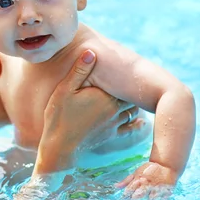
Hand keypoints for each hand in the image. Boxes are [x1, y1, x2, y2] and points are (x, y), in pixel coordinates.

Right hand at [34, 49, 136, 173]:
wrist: (59, 147)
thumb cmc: (59, 116)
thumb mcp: (65, 90)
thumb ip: (79, 70)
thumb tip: (91, 51)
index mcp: (105, 96)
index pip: (125, 82)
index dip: (128, 74)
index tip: (129, 66)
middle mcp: (114, 110)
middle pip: (132, 95)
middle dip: (133, 88)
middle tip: (134, 79)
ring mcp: (114, 124)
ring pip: (133, 111)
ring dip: (134, 103)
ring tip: (135, 95)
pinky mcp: (111, 136)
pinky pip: (130, 129)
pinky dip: (137, 123)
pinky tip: (141, 122)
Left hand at [116, 162, 177, 199]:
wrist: (166, 165)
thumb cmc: (149, 170)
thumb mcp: (136, 173)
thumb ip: (127, 181)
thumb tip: (116, 186)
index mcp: (139, 179)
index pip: (130, 190)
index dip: (125, 198)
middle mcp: (147, 183)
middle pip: (139, 195)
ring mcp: (157, 187)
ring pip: (150, 199)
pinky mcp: (166, 190)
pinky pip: (162, 199)